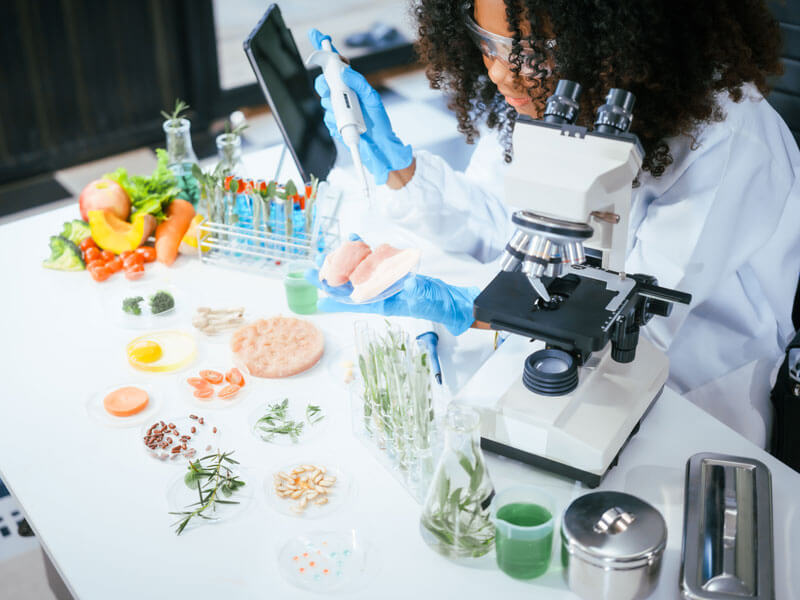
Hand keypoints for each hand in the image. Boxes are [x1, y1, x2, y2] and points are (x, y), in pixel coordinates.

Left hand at [306, 259, 478, 335]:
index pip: (352, 300)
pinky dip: (363, 250)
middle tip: (312, 267)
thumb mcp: (424, 296)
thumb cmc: (435, 302)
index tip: (317, 292)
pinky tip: (355, 238)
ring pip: (357, 272)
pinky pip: (372, 261)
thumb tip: (407, 284)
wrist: (446, 301)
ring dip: (343, 262)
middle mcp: (377, 294)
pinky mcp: (390, 273)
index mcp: (381, 303)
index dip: (334, 296)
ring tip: (329, 252)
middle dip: (330, 276)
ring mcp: (383, 283)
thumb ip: (414, 291)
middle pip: (348, 285)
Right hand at [308, 29, 413, 184]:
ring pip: (324, 101)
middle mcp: (344, 95)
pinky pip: (326, 119)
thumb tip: (345, 71)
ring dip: (331, 106)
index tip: (318, 36)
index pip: (337, 64)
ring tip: (346, 114)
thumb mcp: (373, 99)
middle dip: (323, 84)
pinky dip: (333, 122)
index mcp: (352, 85)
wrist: (379, 147)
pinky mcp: (335, 123)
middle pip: (324, 82)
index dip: (327, 50)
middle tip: (330, 90)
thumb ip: (360, 83)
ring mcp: (338, 109)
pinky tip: (343, 126)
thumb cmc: (379, 123)